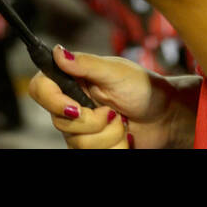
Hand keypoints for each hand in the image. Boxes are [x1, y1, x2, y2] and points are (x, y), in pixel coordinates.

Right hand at [28, 46, 179, 148]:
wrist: (165, 116)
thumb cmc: (144, 89)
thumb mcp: (115, 72)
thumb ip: (85, 64)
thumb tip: (58, 52)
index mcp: (73, 79)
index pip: (41, 88)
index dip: (53, 101)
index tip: (75, 107)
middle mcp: (72, 102)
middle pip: (60, 121)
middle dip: (93, 122)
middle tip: (113, 112)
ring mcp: (81, 127)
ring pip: (78, 142)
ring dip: (109, 136)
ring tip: (122, 123)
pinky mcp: (93, 145)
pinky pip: (91, 154)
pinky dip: (114, 147)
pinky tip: (124, 136)